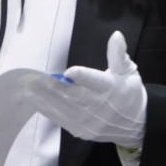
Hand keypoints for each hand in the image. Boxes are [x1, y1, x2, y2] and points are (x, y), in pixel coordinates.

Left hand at [34, 31, 147, 147]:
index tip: (68, 72)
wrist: (136, 124)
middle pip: (75, 96)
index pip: (97, 82)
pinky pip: (61, 120)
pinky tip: (35, 101)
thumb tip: (116, 35)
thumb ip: (119, 54)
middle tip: (35, 79)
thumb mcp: (129, 71)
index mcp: (112, 89)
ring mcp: (89, 121)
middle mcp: (100, 106)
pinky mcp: (81, 131)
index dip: (83, 77)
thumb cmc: (130, 93)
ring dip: (45, 98)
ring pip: (64, 109)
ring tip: (29, 88)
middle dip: (54, 88)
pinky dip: (47, 110)